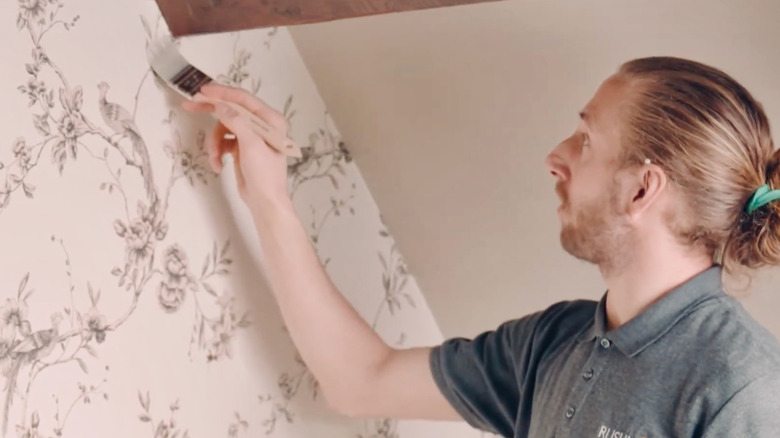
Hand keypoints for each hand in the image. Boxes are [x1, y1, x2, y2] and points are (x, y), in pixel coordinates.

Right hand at [181, 83, 289, 206]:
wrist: (265, 202)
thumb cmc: (265, 175)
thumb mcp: (251, 145)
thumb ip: (236, 122)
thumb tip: (221, 105)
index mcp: (270, 120)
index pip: (243, 99)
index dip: (222, 93)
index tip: (202, 91)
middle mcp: (261, 125)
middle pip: (231, 110)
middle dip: (211, 112)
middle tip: (189, 106)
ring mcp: (250, 136)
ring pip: (223, 129)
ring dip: (215, 143)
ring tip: (215, 158)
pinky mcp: (241, 148)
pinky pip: (223, 142)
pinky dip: (218, 152)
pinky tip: (218, 165)